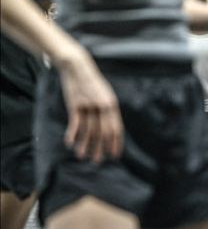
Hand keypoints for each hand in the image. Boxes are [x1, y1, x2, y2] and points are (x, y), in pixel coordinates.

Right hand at [58, 48, 123, 162]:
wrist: (78, 67)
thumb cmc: (92, 83)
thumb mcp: (105, 94)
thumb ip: (109, 110)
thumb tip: (111, 127)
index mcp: (112, 105)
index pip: (116, 129)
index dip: (115, 143)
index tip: (114, 155)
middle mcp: (102, 106)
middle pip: (103, 132)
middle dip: (100, 148)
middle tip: (98, 160)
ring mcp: (89, 105)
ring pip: (88, 130)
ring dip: (85, 145)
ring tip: (82, 156)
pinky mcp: (75, 104)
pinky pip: (75, 123)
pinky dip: (72, 134)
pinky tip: (70, 143)